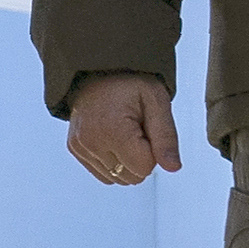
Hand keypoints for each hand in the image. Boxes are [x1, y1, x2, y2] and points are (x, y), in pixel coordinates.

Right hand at [67, 73, 180, 188]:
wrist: (99, 68)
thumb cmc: (129, 81)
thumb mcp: (157, 101)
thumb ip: (166, 137)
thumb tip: (173, 167)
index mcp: (112, 129)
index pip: (145, 168)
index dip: (153, 150)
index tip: (146, 127)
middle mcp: (91, 141)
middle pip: (132, 177)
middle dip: (140, 156)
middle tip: (136, 128)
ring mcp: (80, 147)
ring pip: (118, 178)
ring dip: (126, 161)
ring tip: (123, 131)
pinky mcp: (75, 149)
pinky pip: (104, 174)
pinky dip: (113, 162)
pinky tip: (113, 139)